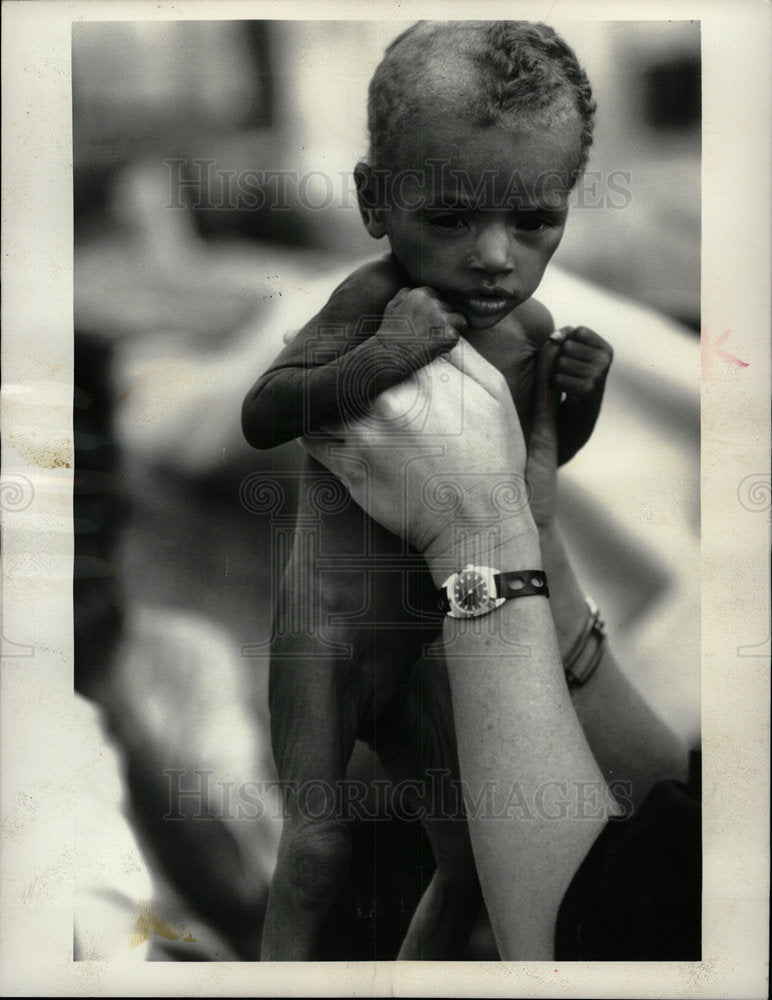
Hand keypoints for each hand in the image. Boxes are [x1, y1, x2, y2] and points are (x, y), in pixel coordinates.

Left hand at [301, 339, 536, 575]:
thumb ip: (461, 352)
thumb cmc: (493, 458)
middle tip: (297, 337)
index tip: (352, 325)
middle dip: (328, 348)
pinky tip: (308, 418)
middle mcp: (391, 397)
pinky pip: (311, 437)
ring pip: (321, 394)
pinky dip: (307, 424)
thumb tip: (434, 319)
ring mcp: (365, 432)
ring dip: (311, 386)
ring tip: (296, 375)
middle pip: (345, 356)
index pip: (385, 328)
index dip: (366, 323)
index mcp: (427, 373)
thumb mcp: (494, 393)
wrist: (478, 523)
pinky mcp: (349, 466)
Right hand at [380, 285, 466, 340]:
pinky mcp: (449, 333)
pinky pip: (457, 335)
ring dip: (450, 328)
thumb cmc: (389, 333)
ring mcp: (443, 317)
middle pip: (448, 307)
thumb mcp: (392, 306)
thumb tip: (413, 290)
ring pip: (457, 319)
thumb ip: (405, 294)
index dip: (434, 311)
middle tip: (428, 333)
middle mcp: (434, 302)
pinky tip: (436, 346)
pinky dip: (450, 342)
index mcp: (421, 293)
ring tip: (434, 339)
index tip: (426, 322)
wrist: (390, 355)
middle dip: (442, 319)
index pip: (438, 297)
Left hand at [551, 325, 612, 464]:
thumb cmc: (569, 380)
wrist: (574, 418)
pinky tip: (565, 393)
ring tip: (567, 384)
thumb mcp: (571, 354)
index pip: (577, 331)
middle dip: (560, 360)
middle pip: (567, 346)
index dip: (566, 343)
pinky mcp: (588, 390)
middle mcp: (606, 360)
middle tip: (568, 376)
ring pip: (561, 362)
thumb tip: (554, 339)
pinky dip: (555, 385)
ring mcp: (599, 375)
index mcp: (605, 349)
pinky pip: (558, 378)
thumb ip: (564, 336)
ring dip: (556, 374)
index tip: (570, 359)